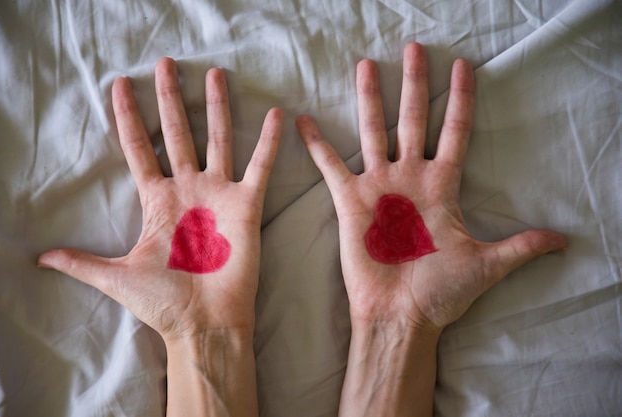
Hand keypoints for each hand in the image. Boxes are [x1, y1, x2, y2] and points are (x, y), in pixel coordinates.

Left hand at [39, 58, 282, 340]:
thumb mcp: (115, 277)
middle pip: (176, 133)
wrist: (204, 322)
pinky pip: (259, 167)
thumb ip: (81, 262)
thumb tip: (40, 258)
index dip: (128, 117)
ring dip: (217, 107)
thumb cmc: (163, 301)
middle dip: (170, 98)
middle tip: (165, 64)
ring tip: (215, 74)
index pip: (138, 147)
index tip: (119, 85)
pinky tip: (275, 115)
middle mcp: (187, 190)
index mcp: (157, 201)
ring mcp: (218, 194)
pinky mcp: (247, 205)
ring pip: (218, 139)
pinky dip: (267, 143)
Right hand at [296, 43, 565, 332]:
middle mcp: (410, 178)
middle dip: (414, 83)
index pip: (455, 131)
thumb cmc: (441, 293)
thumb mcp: (487, 265)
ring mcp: (379, 186)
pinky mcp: (350, 201)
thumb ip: (520, 246)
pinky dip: (317, 144)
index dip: (460, 99)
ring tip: (365, 66)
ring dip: (369, 99)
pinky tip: (302, 119)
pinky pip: (330, 166)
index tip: (463, 67)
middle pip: (414, 118)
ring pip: (373, 131)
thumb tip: (562, 242)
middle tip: (413, 49)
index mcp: (442, 186)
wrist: (401, 315)